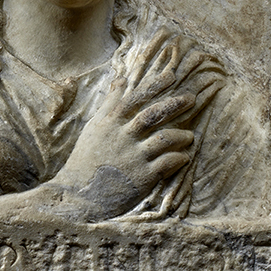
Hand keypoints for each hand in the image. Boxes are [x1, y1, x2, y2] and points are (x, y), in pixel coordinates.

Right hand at [50, 34, 219, 219]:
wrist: (79, 195)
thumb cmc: (86, 159)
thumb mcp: (94, 127)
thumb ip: (110, 103)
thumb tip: (121, 79)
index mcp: (109, 123)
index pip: (135, 98)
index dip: (154, 85)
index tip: (171, 75)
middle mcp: (122, 137)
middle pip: (153, 115)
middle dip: (174, 104)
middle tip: (192, 98)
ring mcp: (133, 157)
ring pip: (165, 138)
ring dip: (181, 135)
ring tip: (190, 136)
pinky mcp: (143, 177)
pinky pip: (168, 163)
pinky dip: (179, 158)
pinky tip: (184, 157)